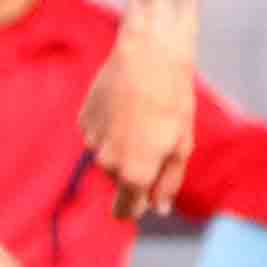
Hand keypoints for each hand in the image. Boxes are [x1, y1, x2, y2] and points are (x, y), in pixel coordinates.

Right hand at [81, 33, 201, 217]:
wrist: (147, 55)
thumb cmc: (172, 100)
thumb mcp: (182, 145)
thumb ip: (169, 182)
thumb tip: (158, 207)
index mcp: (134, 174)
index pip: (124, 211)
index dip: (136, 207)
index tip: (144, 200)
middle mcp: (107, 163)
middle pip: (120, 180)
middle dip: (136, 167)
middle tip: (158, 138)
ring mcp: (92, 140)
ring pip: (109, 155)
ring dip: (124, 144)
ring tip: (143, 115)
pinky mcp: (84, 119)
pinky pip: (99, 133)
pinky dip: (112, 125)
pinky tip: (127, 103)